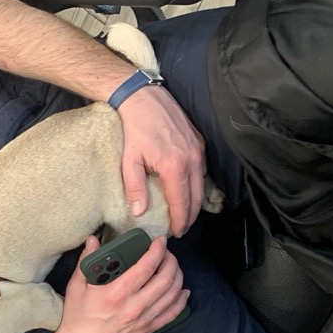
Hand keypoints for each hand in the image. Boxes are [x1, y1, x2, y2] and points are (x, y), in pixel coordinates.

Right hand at [50, 236, 188, 332]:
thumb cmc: (76, 317)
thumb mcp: (76, 286)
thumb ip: (86, 261)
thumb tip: (92, 240)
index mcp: (117, 293)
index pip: (147, 266)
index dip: (157, 250)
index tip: (160, 241)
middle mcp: (135, 306)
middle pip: (166, 278)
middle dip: (171, 261)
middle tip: (166, 253)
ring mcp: (144, 319)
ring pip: (173, 294)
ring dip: (178, 277)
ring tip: (173, 268)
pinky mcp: (147, 329)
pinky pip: (172, 313)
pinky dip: (181, 300)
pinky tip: (182, 291)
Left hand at [116, 87, 205, 235]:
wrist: (145, 100)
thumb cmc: (135, 130)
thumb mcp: (129, 161)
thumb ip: (135, 188)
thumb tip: (139, 212)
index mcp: (174, 166)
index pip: (182, 201)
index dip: (180, 220)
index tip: (175, 233)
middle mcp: (192, 159)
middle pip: (197, 197)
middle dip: (190, 216)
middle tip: (181, 229)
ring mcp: (199, 150)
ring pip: (203, 184)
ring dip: (195, 202)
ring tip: (184, 215)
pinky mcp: (200, 142)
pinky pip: (203, 170)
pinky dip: (198, 185)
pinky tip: (188, 191)